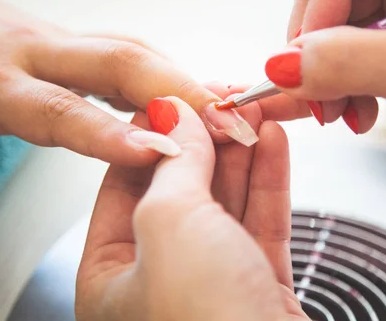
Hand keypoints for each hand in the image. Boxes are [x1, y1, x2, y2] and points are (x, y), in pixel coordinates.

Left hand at [0, 0, 309, 165]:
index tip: (164, 152)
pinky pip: (130, 49)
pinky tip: (198, 91)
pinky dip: (170, 70)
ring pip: (133, 50)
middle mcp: (31, 51)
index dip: (115, 132)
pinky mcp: (69, 36)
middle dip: (179, 91)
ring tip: (231, 109)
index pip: (59, 110)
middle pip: (116, 62)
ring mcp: (55, 38)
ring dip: (185, 78)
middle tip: (227, 120)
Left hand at [75, 95, 308, 320]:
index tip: (180, 96)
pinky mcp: (258, 289)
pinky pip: (260, 224)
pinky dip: (268, 182)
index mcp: (111, 277)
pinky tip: (274, 146)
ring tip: (256, 112)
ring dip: (242, 154)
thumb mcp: (173, 227)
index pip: (125, 183)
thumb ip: (176, 164)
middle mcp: (158, 283)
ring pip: (226, 203)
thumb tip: (175, 114)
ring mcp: (211, 286)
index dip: (155, 134)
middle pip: (181, 189)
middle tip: (228, 99)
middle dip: (207, 140)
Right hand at [268, 0, 385, 188]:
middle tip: (324, 98)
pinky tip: (356, 112)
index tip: (316, 50)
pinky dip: (337, 86)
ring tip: (346, 113)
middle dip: (315, 46)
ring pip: (324, 24)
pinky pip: (339, 52)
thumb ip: (353, 62)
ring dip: (324, 74)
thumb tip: (280, 63)